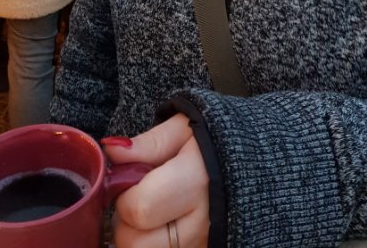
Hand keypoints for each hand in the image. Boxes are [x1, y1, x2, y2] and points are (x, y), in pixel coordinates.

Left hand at [105, 113, 209, 247]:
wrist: (254, 163)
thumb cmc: (215, 142)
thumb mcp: (184, 129)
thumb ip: (149, 143)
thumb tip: (112, 151)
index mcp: (196, 181)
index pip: (139, 209)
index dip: (125, 195)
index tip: (131, 180)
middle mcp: (203, 222)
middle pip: (137, 243)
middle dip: (126, 221)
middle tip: (139, 198)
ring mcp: (204, 244)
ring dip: (140, 238)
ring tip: (153, 212)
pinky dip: (155, 243)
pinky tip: (164, 225)